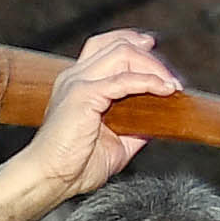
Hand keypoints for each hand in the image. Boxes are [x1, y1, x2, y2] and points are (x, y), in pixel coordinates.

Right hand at [16, 30, 180, 197]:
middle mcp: (75, 76)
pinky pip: (124, 79)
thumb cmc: (74, 166)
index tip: (154, 50)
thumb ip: (136, 128)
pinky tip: (165, 90)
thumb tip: (160, 122)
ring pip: (122, 52)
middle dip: (150, 56)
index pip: (105, 45)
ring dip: (152, 66)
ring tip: (171, 85)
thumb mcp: (116, 143)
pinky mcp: (82, 95)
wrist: (49, 178)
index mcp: (77, 83)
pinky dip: (148, 81)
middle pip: (118, 43)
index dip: (132, 42)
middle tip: (171, 78)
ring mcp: (77, 82)